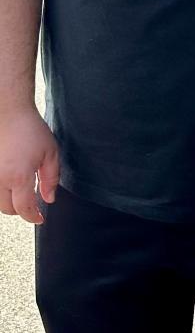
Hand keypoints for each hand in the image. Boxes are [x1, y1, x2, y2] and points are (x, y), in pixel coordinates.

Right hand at [0, 107, 59, 223]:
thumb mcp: (50, 154)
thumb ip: (51, 180)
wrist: (9, 114)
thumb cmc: (31, 131)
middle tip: (33, 205)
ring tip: (22, 194)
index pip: (24, 208)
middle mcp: (0, 179)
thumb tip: (48, 199)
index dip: (33, 217)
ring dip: (9, 202)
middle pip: (7, 209)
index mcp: (19, 177)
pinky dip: (1, 192)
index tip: (40, 218)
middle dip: (21, 210)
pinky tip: (11, 185)